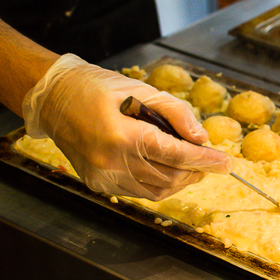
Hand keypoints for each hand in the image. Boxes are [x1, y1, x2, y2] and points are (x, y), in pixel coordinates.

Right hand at [23, 54, 230, 199]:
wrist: (53, 99)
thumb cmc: (96, 88)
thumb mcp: (140, 90)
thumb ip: (176, 113)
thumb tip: (201, 138)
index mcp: (122, 136)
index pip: (176, 155)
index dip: (205, 160)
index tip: (225, 163)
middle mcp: (112, 162)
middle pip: (170, 177)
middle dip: (195, 170)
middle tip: (210, 161)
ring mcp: (103, 177)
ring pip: (157, 190)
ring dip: (180, 180)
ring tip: (192, 166)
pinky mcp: (98, 184)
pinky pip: (139, 191)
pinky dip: (159, 184)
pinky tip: (167, 169)